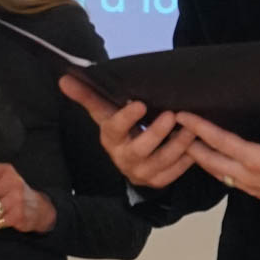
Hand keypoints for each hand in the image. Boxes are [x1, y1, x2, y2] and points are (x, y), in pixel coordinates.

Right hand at [58, 75, 198, 189]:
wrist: (131, 161)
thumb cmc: (120, 129)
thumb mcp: (105, 113)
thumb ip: (87, 95)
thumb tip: (63, 79)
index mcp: (110, 139)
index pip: (114, 128)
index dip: (126, 118)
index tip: (139, 104)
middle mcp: (124, 158)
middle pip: (140, 148)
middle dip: (157, 133)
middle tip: (172, 115)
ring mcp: (142, 173)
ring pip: (163, 160)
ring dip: (179, 144)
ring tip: (191, 126)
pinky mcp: (159, 181)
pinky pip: (176, 171)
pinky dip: (187, 158)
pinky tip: (196, 143)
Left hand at [177, 96, 259, 211]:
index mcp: (257, 161)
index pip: (220, 142)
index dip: (199, 128)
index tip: (183, 117)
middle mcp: (249, 176)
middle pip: (210, 161)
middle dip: (189, 147)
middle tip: (172, 132)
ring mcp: (252, 187)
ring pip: (218, 173)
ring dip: (201, 160)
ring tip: (186, 146)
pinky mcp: (258, 192)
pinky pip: (229, 180)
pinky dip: (216, 169)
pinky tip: (214, 162)